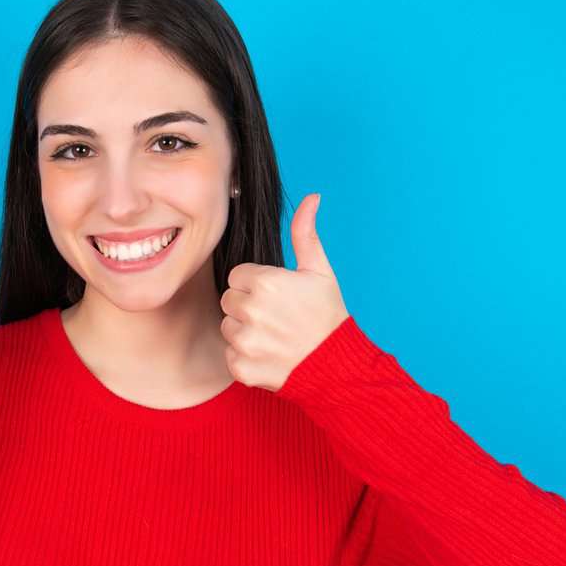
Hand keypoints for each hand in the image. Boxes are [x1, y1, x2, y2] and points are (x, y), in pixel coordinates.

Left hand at [219, 193, 350, 391]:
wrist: (337, 366)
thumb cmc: (328, 316)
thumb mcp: (320, 271)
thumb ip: (305, 234)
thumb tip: (311, 197)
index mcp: (266, 282)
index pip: (237, 276)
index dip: (256, 286)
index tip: (276, 297)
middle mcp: (252, 311)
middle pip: (229, 300)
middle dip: (247, 307)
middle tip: (276, 317)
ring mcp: (245, 341)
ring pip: (227, 327)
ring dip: (245, 332)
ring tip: (274, 336)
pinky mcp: (241, 368)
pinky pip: (230, 355)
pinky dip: (245, 358)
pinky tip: (269, 355)